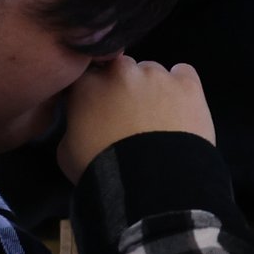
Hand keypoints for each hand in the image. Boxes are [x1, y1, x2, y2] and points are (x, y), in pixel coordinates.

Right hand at [59, 58, 214, 180]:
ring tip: (157, 120)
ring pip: (151, 72)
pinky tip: (179, 109)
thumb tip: (81, 122)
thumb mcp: (66, 153)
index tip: (97, 108)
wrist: (149, 183)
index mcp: (88, 85)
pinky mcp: (186, 83)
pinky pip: (183, 74)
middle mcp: (121, 71)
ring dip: (151, 89)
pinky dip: (181, 87)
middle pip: (121, 70)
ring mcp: (156, 74)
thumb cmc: (103, 169)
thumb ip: (72, 126)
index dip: (93, 91)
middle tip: (128, 117)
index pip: (87, 75)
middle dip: (123, 88)